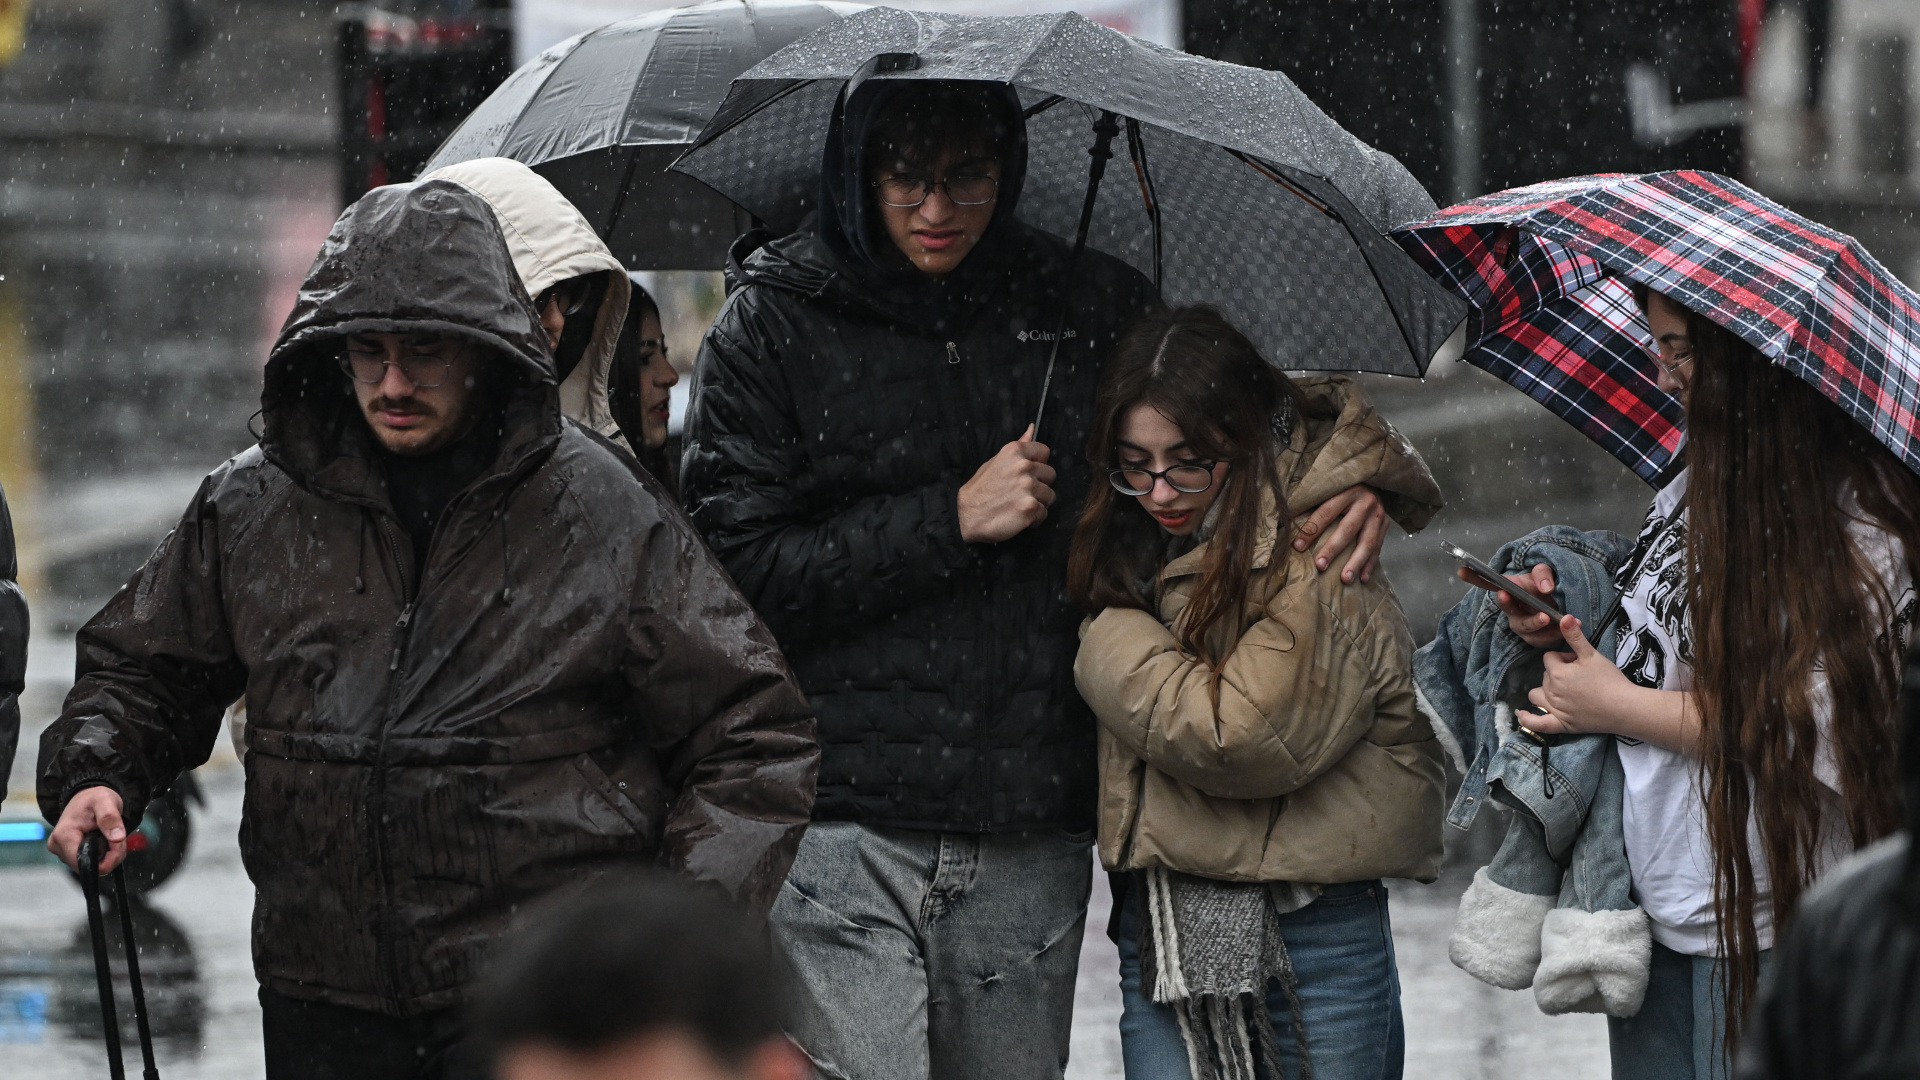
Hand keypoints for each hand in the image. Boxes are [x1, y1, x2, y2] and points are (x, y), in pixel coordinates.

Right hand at [48, 786, 128, 873]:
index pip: (84, 863)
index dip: (107, 857)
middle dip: (110, 855)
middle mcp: (58, 847)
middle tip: (115, 836)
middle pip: (90, 866)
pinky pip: (91, 862)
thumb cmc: (93, 799)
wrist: (86, 798)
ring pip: (92, 866)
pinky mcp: (68, 854)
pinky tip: (103, 841)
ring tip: (109, 836)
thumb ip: (110, 818)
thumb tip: (117, 838)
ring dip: (108, 854)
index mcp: (63, 836)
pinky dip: (103, 855)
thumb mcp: (105, 801)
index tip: (118, 842)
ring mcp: (62, 852)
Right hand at [958, 424, 1054, 542]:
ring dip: (1038, 502)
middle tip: (1022, 492)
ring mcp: (1028, 487)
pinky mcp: (1030, 507)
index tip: (1029, 473)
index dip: (1038, 464)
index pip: (1044, 452)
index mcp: (1014, 451)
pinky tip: (1019, 516)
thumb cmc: (979, 490)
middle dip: (1040, 484)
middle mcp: (1023, 467)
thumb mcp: (995, 461)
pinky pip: (1044, 512)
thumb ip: (1018, 446)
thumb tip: (1031, 428)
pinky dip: (1034, 518)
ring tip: (1019, 505)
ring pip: (1049, 495)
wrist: (966, 516)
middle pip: (1050, 474)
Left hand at [1293, 484, 1386, 582]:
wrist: (1372, 480)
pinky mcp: (1386, 526)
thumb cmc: (1342, 488)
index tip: (1297, 547)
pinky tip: (1362, 578)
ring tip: (1345, 579)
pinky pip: (1378, 548)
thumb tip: (1288, 525)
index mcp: (1347, 491)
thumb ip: (1312, 504)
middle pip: (1347, 529)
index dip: (1311, 530)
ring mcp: (1378, 516)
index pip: (1326, 512)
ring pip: (1367, 542)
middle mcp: (1365, 503)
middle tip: (1320, 566)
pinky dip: (1370, 564)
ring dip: (1356, 563)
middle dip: (1333, 549)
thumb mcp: (1329, 490)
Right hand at [1464, 562, 1563, 646]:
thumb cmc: (1546, 588)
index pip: (1488, 583)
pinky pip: (1541, 638)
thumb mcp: (1545, 574)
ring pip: (1524, 626)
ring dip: (1534, 622)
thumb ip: (1543, 575)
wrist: (1562, 609)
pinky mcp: (1535, 639)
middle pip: (1505, 607)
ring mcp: (1521, 625)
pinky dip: (1555, 633)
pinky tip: (1568, 626)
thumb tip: (1545, 587)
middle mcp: (1511, 609)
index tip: (1462, 570)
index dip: (1474, 578)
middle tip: (1504, 595)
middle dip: (1505, 602)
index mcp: (1510, 589)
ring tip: (1547, 618)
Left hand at [1520, 616, 1633, 736]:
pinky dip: (1527, 719)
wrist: (1624, 707)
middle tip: (1580, 677)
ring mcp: (1555, 709)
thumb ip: (1575, 636)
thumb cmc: (1610, 680)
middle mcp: (1552, 691)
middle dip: (1558, 673)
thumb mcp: (1592, 655)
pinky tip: (1521, 714)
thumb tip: (1563, 617)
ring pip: (1537, 695)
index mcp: (1557, 673)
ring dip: (1544, 691)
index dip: (1563, 658)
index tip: (1579, 663)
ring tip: (1562, 691)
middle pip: (1545, 676)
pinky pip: (1537, 723)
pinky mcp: (1561, 725)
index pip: (1549, 658)